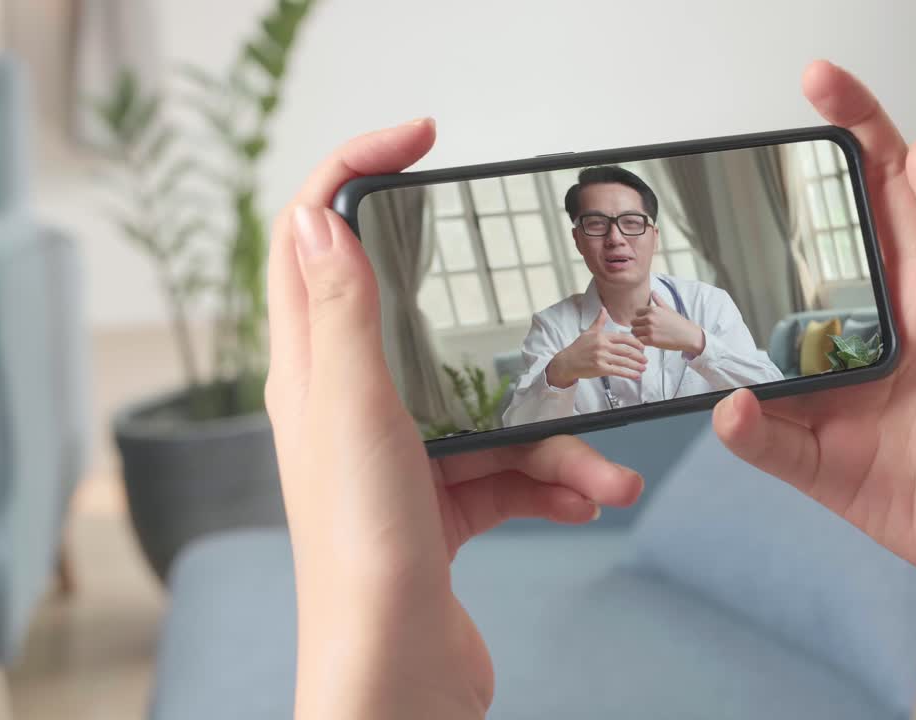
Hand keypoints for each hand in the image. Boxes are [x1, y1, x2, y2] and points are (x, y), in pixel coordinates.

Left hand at [266, 118, 643, 718]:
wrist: (397, 684)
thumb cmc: (365, 564)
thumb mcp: (357, 418)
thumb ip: (343, 317)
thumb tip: (321, 219)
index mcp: (315, 374)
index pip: (313, 240)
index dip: (357, 173)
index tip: (421, 142)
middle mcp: (353, 410)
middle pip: (426, 323)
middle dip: (500, 323)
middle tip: (551, 292)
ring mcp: (402, 459)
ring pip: (490, 409)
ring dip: (555, 437)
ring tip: (603, 472)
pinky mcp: (445, 506)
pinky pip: (512, 470)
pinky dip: (555, 482)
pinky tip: (591, 502)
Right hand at [545, 307, 648, 387]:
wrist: (567, 362)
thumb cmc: (578, 347)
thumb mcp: (589, 331)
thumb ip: (599, 321)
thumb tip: (603, 309)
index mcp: (603, 336)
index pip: (624, 338)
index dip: (636, 343)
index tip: (643, 347)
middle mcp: (603, 345)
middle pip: (626, 350)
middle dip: (639, 356)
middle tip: (646, 360)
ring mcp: (602, 357)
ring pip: (624, 361)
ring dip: (636, 366)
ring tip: (643, 368)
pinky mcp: (600, 368)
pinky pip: (618, 371)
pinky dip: (629, 374)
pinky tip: (636, 376)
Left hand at [632, 292, 705, 354]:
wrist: (688, 336)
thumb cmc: (679, 323)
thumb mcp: (668, 309)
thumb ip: (658, 301)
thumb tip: (653, 292)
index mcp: (653, 309)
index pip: (637, 312)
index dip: (640, 318)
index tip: (646, 322)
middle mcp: (650, 318)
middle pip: (633, 322)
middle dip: (638, 326)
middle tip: (646, 331)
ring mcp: (650, 329)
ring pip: (634, 331)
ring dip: (638, 335)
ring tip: (647, 336)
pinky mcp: (651, 340)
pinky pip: (638, 340)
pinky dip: (641, 342)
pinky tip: (649, 342)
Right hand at [713, 62, 915, 636]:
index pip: (884, 194)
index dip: (853, 131)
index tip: (816, 83)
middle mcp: (879, 337)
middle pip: (809, 262)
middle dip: (768, 218)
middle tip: (727, 188)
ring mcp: (849, 402)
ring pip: (771, 351)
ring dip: (736, 328)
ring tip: (705, 302)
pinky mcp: (833, 465)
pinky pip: (773, 440)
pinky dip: (747, 425)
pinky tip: (736, 407)